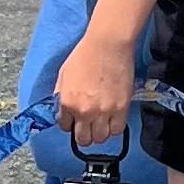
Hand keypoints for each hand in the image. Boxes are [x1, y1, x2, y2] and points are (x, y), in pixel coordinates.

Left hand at [55, 21, 135, 155]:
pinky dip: (114, 128)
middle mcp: (84, 111)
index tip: (75, 121)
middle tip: (88, 127)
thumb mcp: (63, 74)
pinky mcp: (121, 108)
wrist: (108, 45)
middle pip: (83, 139)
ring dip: (99, 133)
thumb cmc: (85, 55)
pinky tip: (112, 119)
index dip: (70, 124)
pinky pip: (117, 130)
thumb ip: (61, 94)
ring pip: (100, 138)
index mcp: (67, 103)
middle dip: (83, 135)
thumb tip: (62, 108)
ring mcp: (104, 111)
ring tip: (101, 123)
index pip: (65, 127)